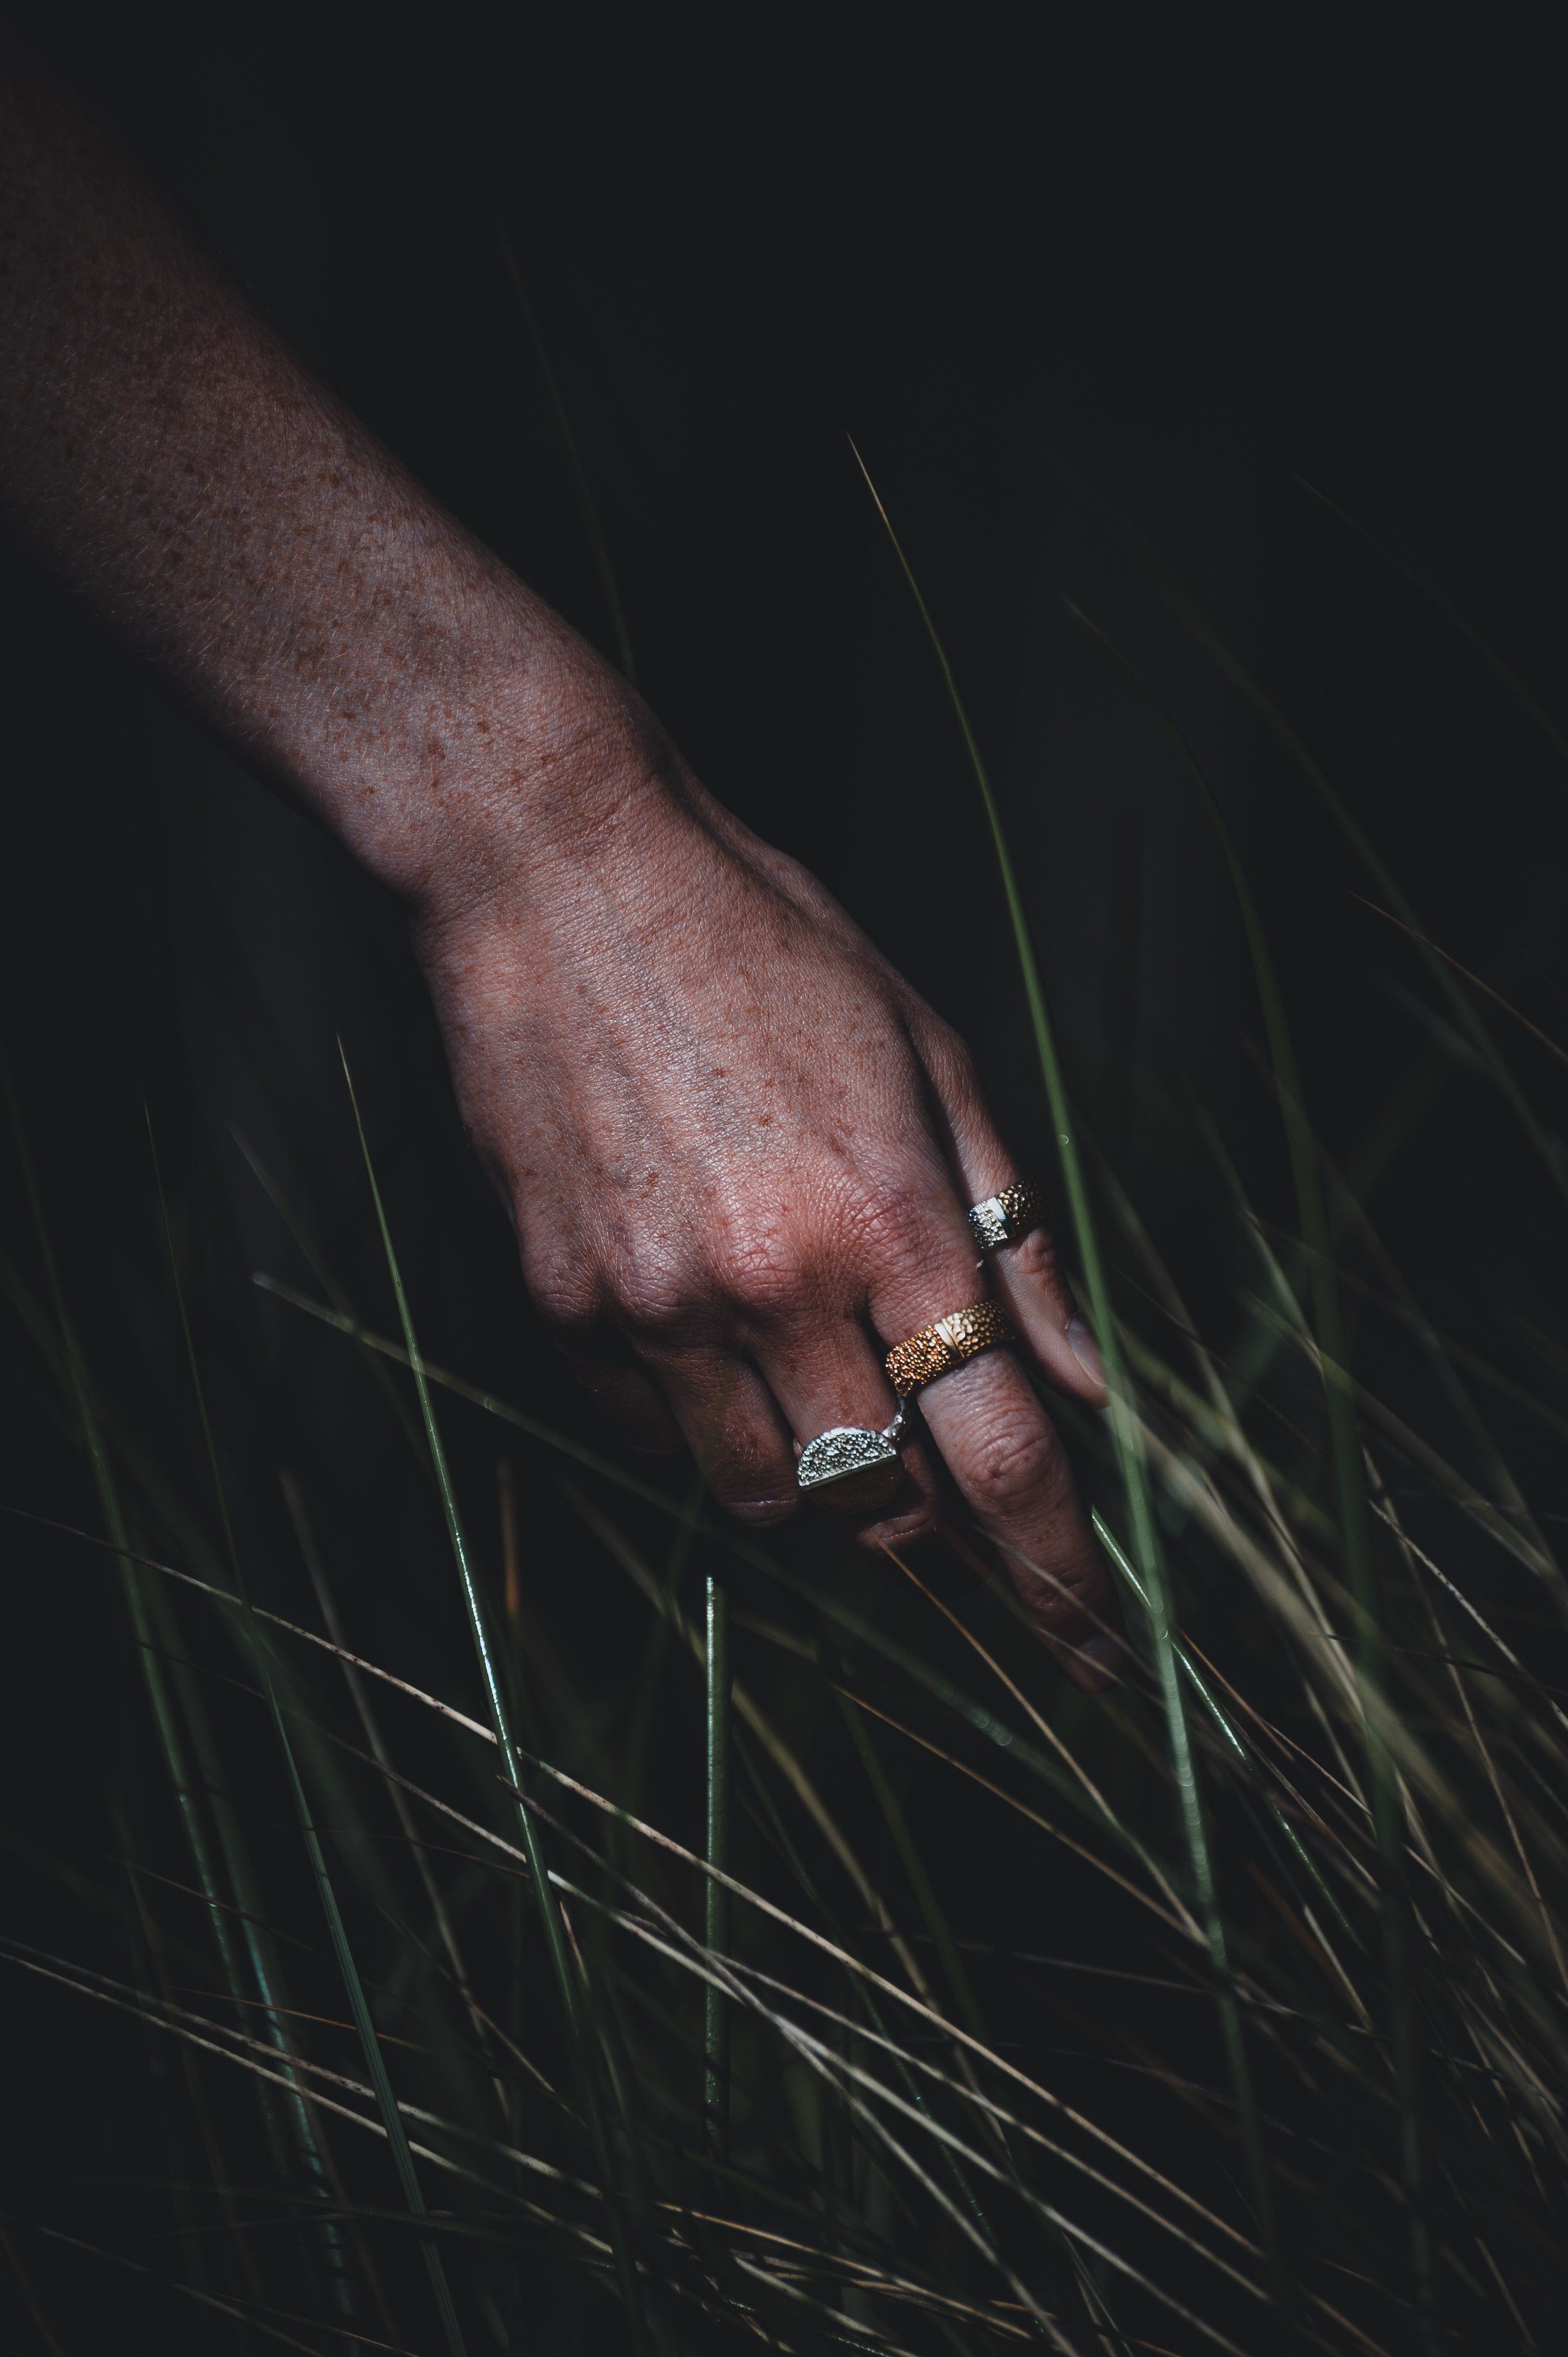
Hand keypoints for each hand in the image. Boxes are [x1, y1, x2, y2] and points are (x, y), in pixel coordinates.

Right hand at [414, 712, 1121, 1687]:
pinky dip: (704, 1423)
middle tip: (937, 1451)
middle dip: (934, 1511)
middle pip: (886, 1503)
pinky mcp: (558, 1305)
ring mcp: (653, 1306)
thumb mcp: (929, 1058)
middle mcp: (773, 1287)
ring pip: (764, 1497)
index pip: (1002, 1455)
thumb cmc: (763, 946)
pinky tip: (711, 1334)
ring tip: (820, 1386)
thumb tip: (1085, 1378)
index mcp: (890, 1219)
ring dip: (822, 1482)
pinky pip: (651, 1437)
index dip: (1058, 1575)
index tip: (1093, 1647)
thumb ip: (1014, 1231)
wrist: (555, 878)